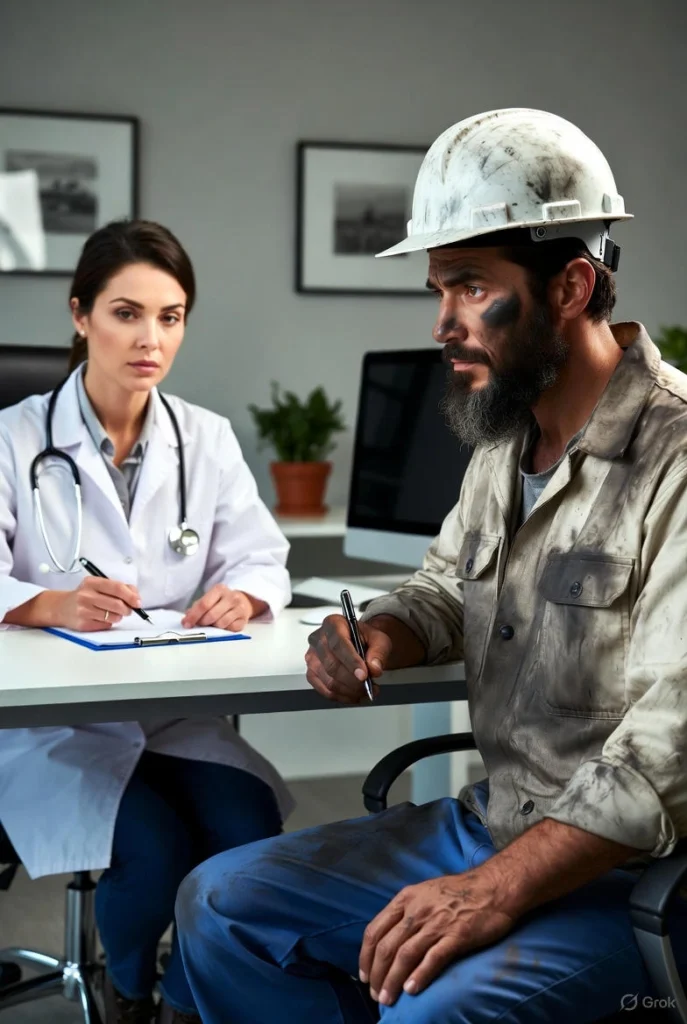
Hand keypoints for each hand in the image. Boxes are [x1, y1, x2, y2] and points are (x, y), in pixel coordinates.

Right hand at [50, 578, 141, 630]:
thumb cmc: (85, 595)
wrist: (61, 607)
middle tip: (128, 610)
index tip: (138, 603)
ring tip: (111, 613)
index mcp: (92, 582)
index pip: (117, 588)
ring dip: (118, 617)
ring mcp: (83, 610)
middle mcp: (86, 595)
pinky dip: (108, 623)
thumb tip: (136, 597)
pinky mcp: (83, 624)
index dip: (131, 596)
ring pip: (113, 617)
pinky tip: (100, 618)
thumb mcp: (98, 585)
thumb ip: (118, 588)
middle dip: (127, 609)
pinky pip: (106, 625)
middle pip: (117, 604)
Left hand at [182, 585, 252, 630]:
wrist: (242, 601)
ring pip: (221, 624)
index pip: (204, 604)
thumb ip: (196, 608)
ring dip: (214, 627)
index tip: (186, 624)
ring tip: (212, 624)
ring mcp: (240, 608)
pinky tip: (223, 626)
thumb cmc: (220, 602)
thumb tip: (186, 621)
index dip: (193, 616)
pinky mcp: (244, 620)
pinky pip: (230, 629)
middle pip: (212, 615)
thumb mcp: (208, 599)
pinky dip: (224, 630)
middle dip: (203, 623)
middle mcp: (231, 597)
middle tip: (200, 624)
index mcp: (219, 589)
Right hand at [304, 615, 391, 704]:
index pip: (339, 644)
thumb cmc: (365, 638)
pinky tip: (354, 695)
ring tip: (365, 691)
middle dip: (353, 681)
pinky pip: (324, 690)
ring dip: (349, 691)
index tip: (363, 675)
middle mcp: (319, 639)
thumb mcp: (379, 638)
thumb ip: (379, 651)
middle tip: (368, 686)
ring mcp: (313, 657)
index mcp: (333, 624)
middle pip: (332, 665)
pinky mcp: (312, 672)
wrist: (359, 643)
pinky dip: (342, 696)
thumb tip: (374, 668)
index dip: (351, 662)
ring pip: (328, 681)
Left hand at [358, 868, 515, 1006]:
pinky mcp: (457, 936)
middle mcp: (417, 910)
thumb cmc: (460, 892)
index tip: (364, 975)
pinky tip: (411, 990)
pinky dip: (420, 976)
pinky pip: (433, 959)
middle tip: (376, 995)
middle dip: (378, 974)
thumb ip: (408, 911)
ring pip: (405, 955)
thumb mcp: (425, 892)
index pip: (375, 930)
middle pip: (387, 946)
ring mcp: (436, 923)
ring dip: (393, 981)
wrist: (494, 886)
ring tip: (388, 999)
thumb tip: (392, 938)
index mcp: (406, 898)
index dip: (366, 956)